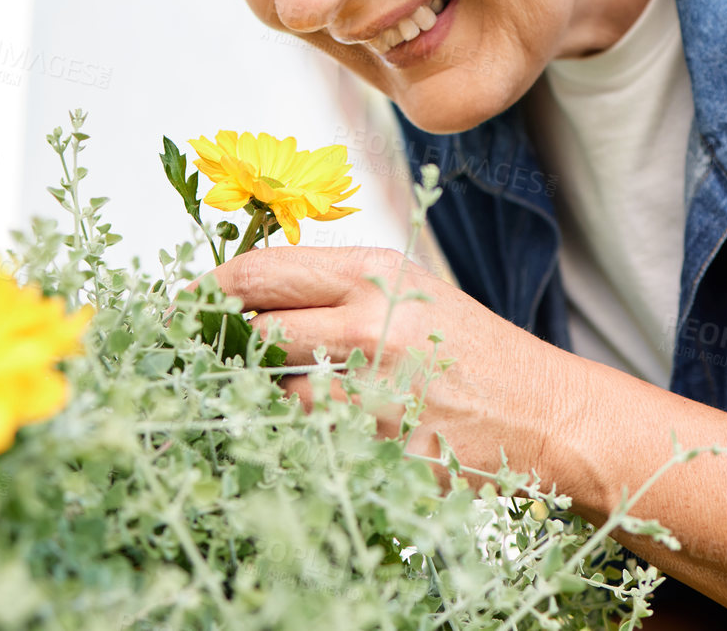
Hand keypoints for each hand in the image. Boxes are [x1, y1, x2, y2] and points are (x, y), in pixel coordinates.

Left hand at [191, 246, 580, 490]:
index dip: (208, 290)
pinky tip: (333, 433)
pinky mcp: (379, 452)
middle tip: (210, 354)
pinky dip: (307, 442)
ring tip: (302, 396)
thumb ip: (328, 285)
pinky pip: (310, 446)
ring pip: (274, 398)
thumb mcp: (405, 288)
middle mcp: (369, 327)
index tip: (185, 304)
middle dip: (226, 348)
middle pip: (253, 336)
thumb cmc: (462, 346)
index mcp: (373, 274)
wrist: (540, 412)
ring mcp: (373, 396)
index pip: (258, 273)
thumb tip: (235, 291)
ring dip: (271, 400)